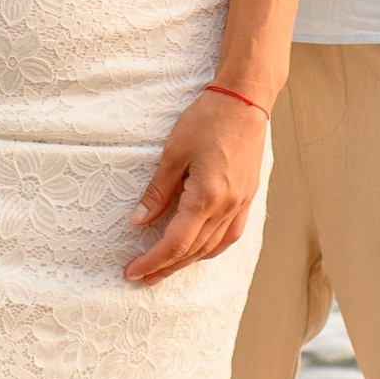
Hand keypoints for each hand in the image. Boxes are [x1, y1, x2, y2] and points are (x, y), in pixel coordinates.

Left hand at [125, 88, 266, 284]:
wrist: (245, 101)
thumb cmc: (208, 120)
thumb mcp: (173, 153)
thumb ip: (158, 191)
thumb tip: (139, 220)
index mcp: (207, 197)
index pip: (176, 243)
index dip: (153, 260)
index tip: (132, 271)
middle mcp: (227, 206)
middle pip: (194, 251)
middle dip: (166, 267)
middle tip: (142, 277)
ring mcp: (241, 204)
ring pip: (212, 247)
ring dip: (187, 262)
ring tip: (165, 269)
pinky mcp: (247, 197)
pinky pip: (230, 235)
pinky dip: (212, 248)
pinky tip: (199, 250)